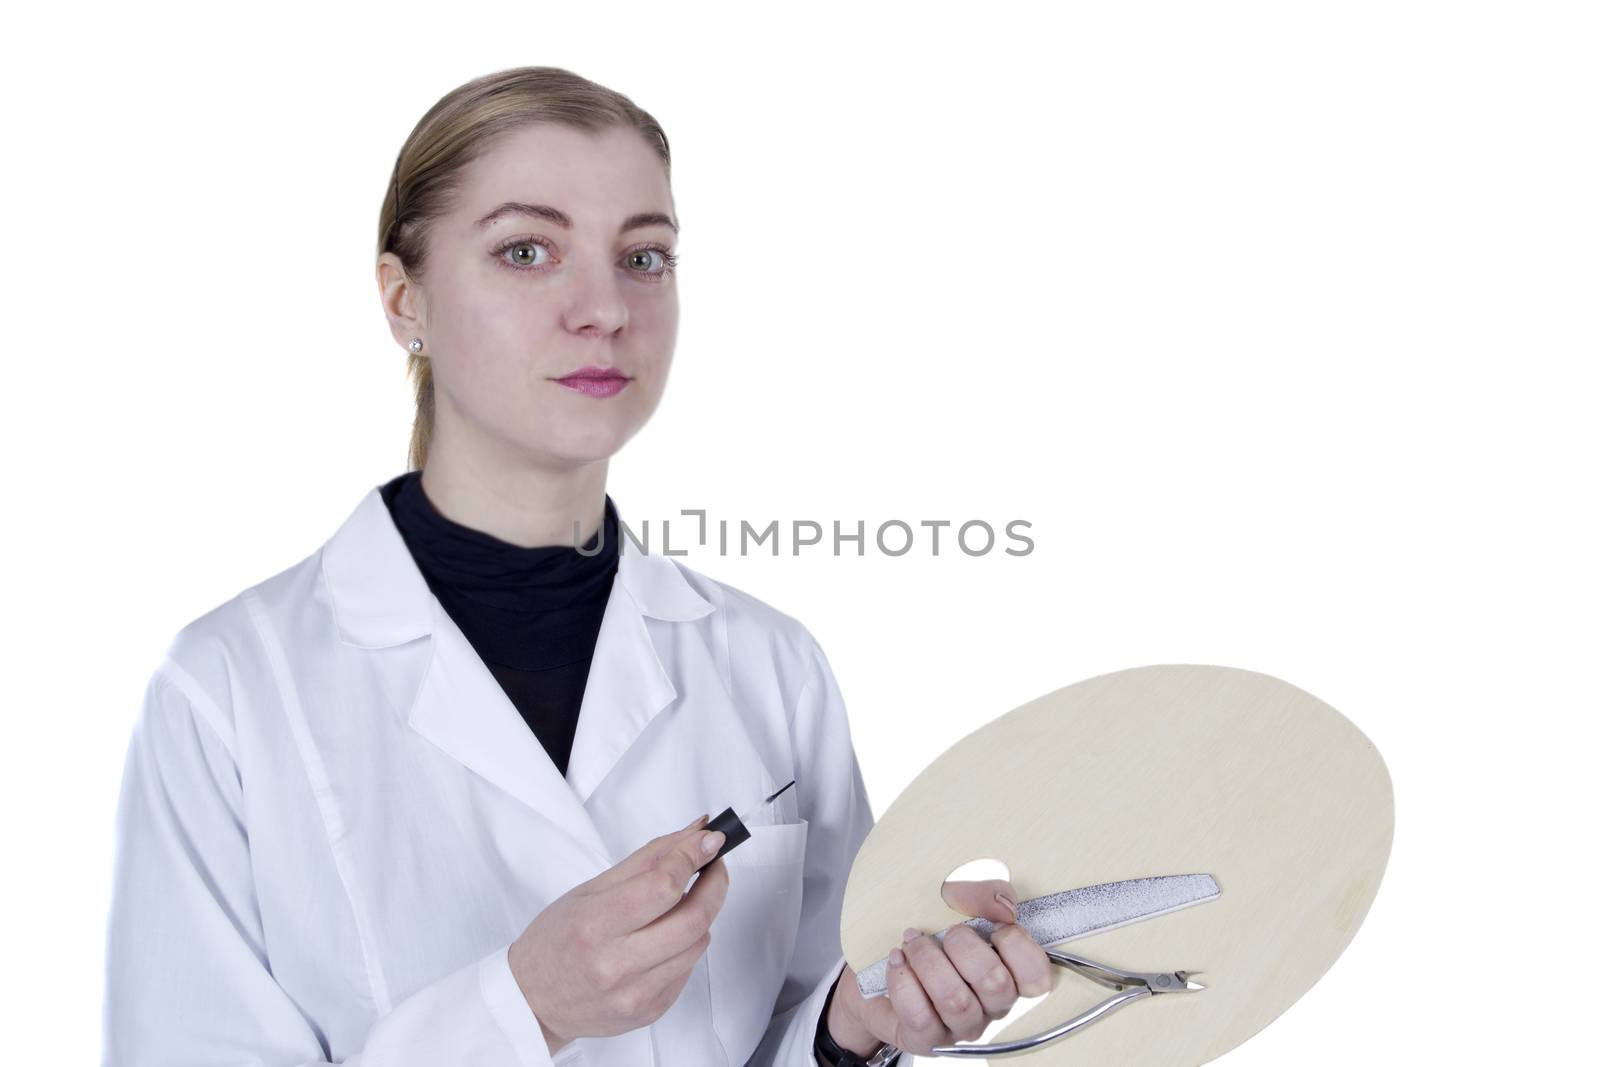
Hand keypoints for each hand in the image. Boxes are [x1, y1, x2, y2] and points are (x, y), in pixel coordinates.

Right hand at [508, 814, 728, 1051]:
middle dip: (715, 883)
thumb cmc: (556, 940)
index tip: (709, 840)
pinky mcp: (650, 1011)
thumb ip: (648, 859)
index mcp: (594, 925)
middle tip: (714, 865)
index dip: (693, 857)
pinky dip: (686, 945)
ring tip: (682, 902)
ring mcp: (635, 993)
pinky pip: (688, 968)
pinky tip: (666, 937)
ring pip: (698, 943)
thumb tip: (695, 833)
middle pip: (693, 918)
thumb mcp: (590, 889)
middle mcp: (615, 964)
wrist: (533, 1001)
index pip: (662, 887)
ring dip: (701, 914)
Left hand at [825, 878, 1053, 1057]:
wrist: (878, 974)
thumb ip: (985, 895)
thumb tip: (1004, 905)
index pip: (1037, 977)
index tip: (993, 927)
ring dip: (928, 960)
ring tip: (913, 942)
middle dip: (964, 946)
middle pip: (995, 984)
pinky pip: (920, 1015)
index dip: (1017, 945)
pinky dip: (904, 980)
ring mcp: (960, 1029)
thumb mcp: (956, 904)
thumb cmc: (929, 939)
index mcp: (1009, 978)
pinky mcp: (926, 1040)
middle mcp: (991, 1009)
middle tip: (947, 933)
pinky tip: (898, 960)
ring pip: (955, 1000)